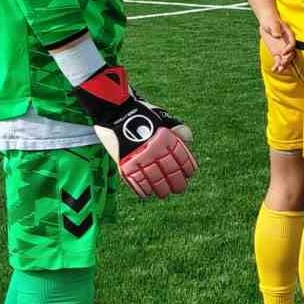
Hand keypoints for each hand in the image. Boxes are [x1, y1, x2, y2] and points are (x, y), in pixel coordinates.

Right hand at [73, 66, 198, 199]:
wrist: (114, 109)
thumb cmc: (141, 112)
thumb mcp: (163, 117)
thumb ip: (178, 129)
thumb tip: (188, 141)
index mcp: (166, 139)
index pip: (182, 159)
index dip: (187, 169)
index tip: (188, 175)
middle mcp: (155, 150)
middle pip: (170, 173)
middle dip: (177, 184)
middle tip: (179, 189)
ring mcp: (139, 158)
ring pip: (155, 180)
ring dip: (161, 190)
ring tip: (163, 194)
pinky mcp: (124, 164)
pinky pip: (136, 182)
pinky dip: (142, 190)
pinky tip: (147, 194)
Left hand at [259, 16, 295, 73]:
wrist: (266, 22)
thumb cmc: (270, 20)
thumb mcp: (272, 23)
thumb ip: (275, 28)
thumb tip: (277, 36)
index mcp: (289, 35)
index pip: (292, 44)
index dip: (289, 49)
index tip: (283, 52)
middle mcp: (287, 44)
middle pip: (291, 53)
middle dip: (287, 59)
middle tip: (282, 63)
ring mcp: (282, 49)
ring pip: (285, 59)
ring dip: (283, 65)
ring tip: (279, 70)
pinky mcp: (277, 53)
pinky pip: (278, 60)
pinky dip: (276, 65)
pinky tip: (273, 70)